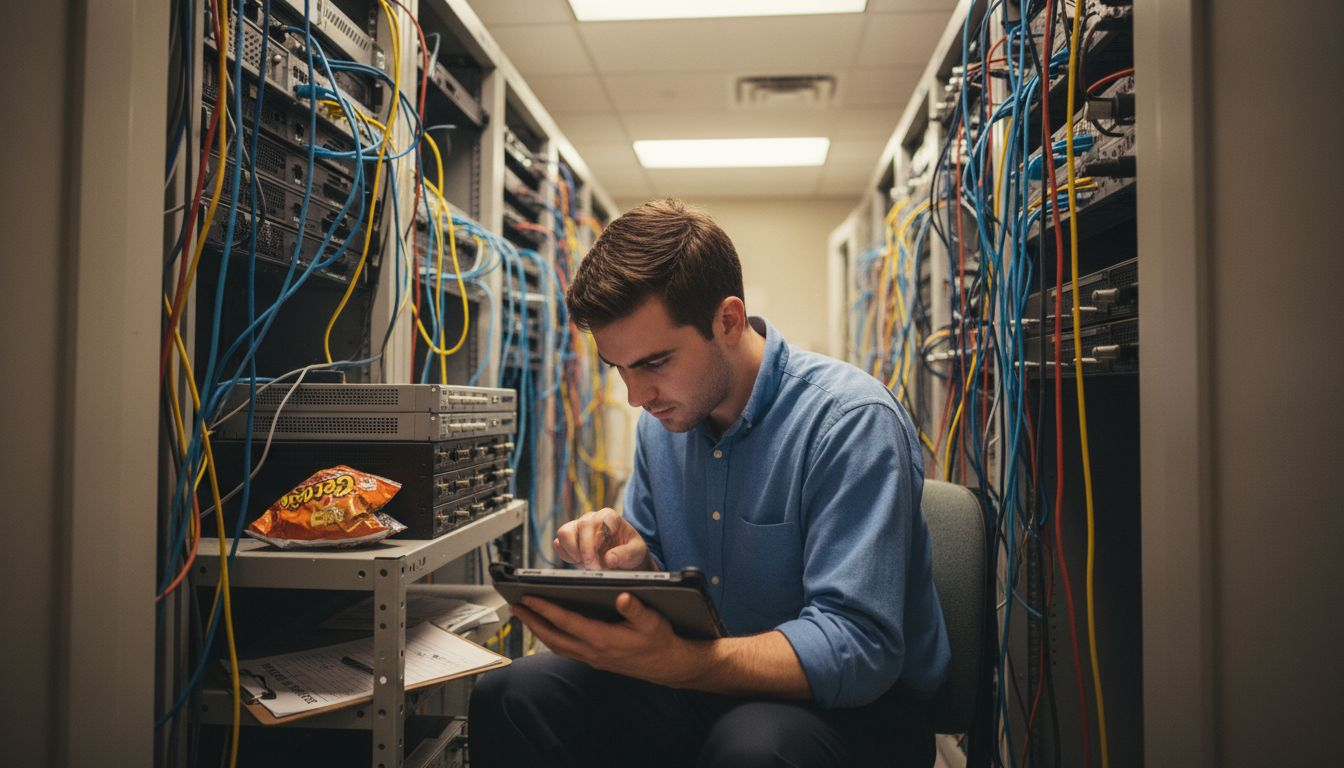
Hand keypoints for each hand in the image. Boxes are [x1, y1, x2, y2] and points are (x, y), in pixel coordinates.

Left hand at [512, 593, 702, 686]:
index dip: (545, 609)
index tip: (529, 597)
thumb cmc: (660, 640)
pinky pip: (565, 649)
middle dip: (532, 621)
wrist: (668, 664)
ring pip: (556, 645)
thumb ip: (636, 609)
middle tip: (515, 606)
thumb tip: (623, 597)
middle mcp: (593, 651)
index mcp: (603, 639)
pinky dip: (552, 638)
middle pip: (553, 637)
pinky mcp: (595, 659)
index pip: (566, 622)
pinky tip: (548, 628)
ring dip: (538, 630)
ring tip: (525, 615)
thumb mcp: (652, 621)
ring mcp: (592, 658)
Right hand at [552, 507, 651, 570]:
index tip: (597, 563)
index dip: (591, 545)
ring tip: (585, 564)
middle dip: (583, 552)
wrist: (625, 558)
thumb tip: (608, 559)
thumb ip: (625, 554)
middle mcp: (591, 519)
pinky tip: (579, 562)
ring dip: (572, 552)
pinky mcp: (570, 539)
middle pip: (577, 529)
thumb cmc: (632, 551)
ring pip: (563, 533)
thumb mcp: (637, 552)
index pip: (592, 524)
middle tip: (593, 568)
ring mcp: (578, 527)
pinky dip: (565, 555)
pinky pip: (558, 544)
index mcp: (608, 517)